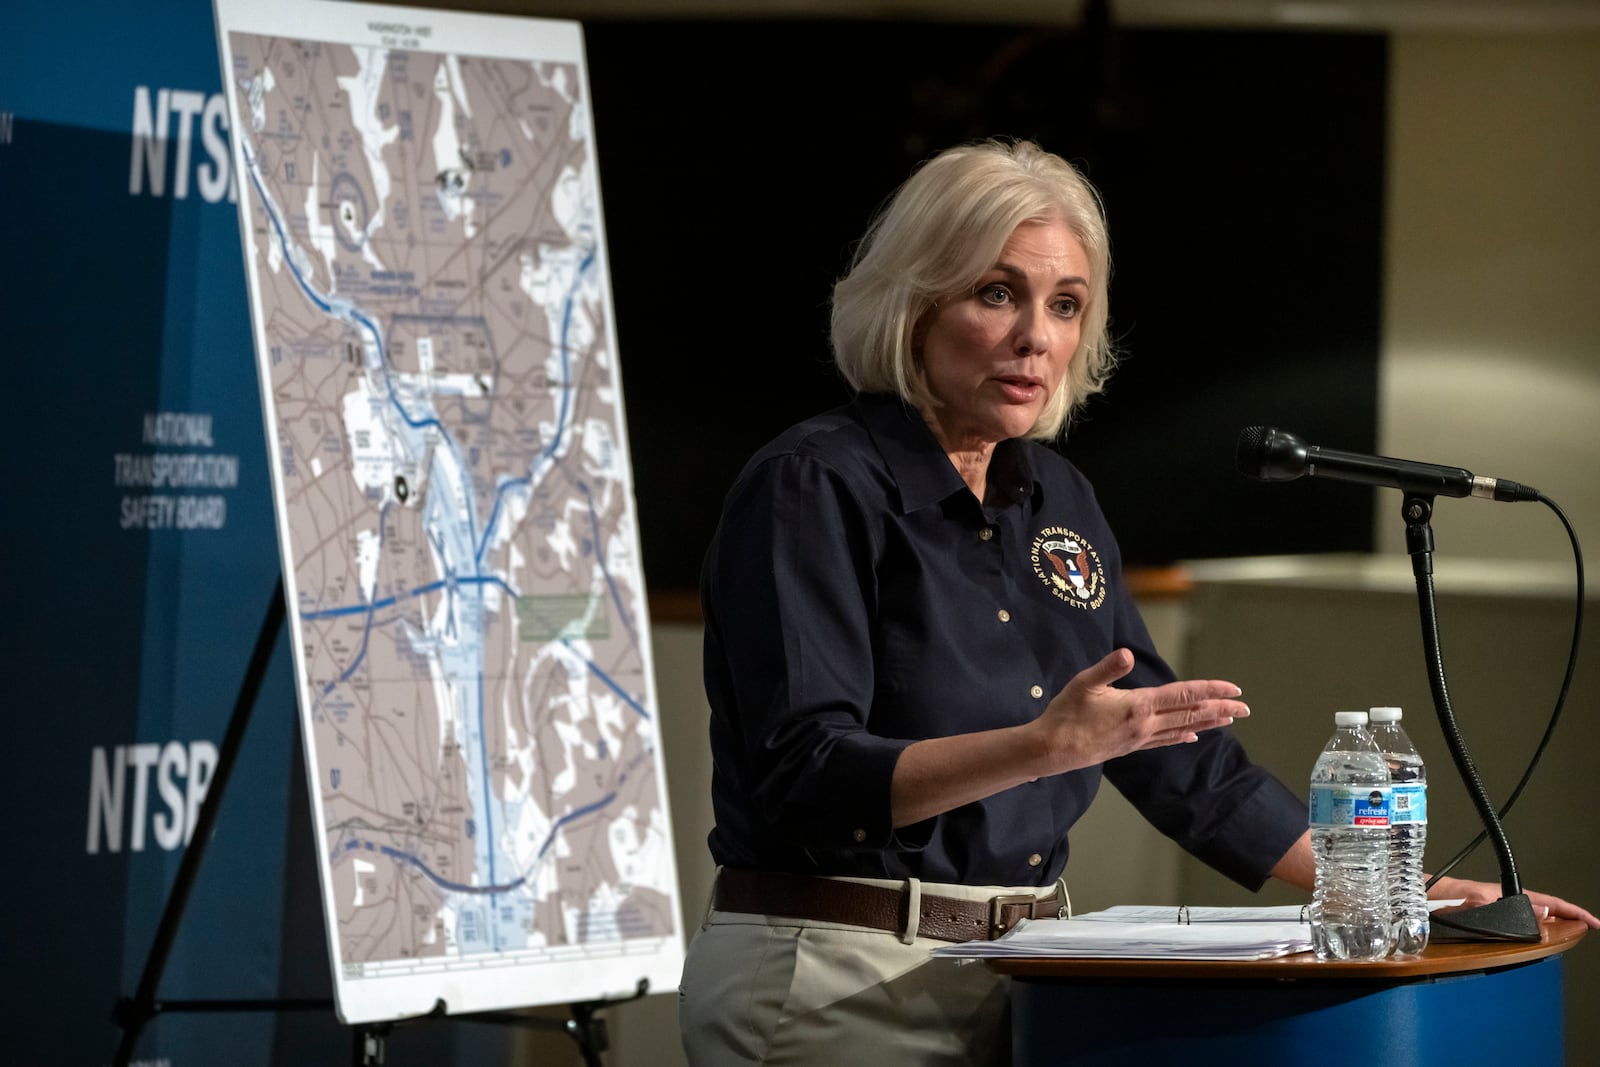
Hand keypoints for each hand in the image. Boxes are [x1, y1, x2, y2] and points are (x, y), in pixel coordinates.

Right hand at [1032, 648, 1249, 774]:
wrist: (1054, 749)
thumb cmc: (1066, 713)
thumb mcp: (1083, 683)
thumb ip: (1107, 668)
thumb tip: (1127, 654)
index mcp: (1139, 705)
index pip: (1183, 695)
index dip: (1210, 690)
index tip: (1234, 688)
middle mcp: (1146, 724)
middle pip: (1190, 714)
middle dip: (1220, 709)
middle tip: (1246, 707)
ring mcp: (1140, 738)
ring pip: (1182, 728)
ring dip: (1208, 723)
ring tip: (1230, 719)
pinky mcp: (1132, 746)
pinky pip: (1165, 741)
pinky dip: (1182, 736)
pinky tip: (1192, 736)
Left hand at [1428, 876, 1599, 928]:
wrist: (1422, 896)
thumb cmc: (1445, 894)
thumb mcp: (1476, 898)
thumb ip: (1505, 907)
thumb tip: (1539, 912)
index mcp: (1507, 895)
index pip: (1548, 902)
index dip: (1572, 911)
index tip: (1593, 921)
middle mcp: (1505, 903)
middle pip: (1544, 911)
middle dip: (1567, 919)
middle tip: (1587, 929)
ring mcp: (1496, 912)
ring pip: (1532, 920)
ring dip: (1551, 927)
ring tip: (1569, 935)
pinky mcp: (1486, 920)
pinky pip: (1516, 928)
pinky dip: (1531, 934)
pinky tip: (1534, 941)